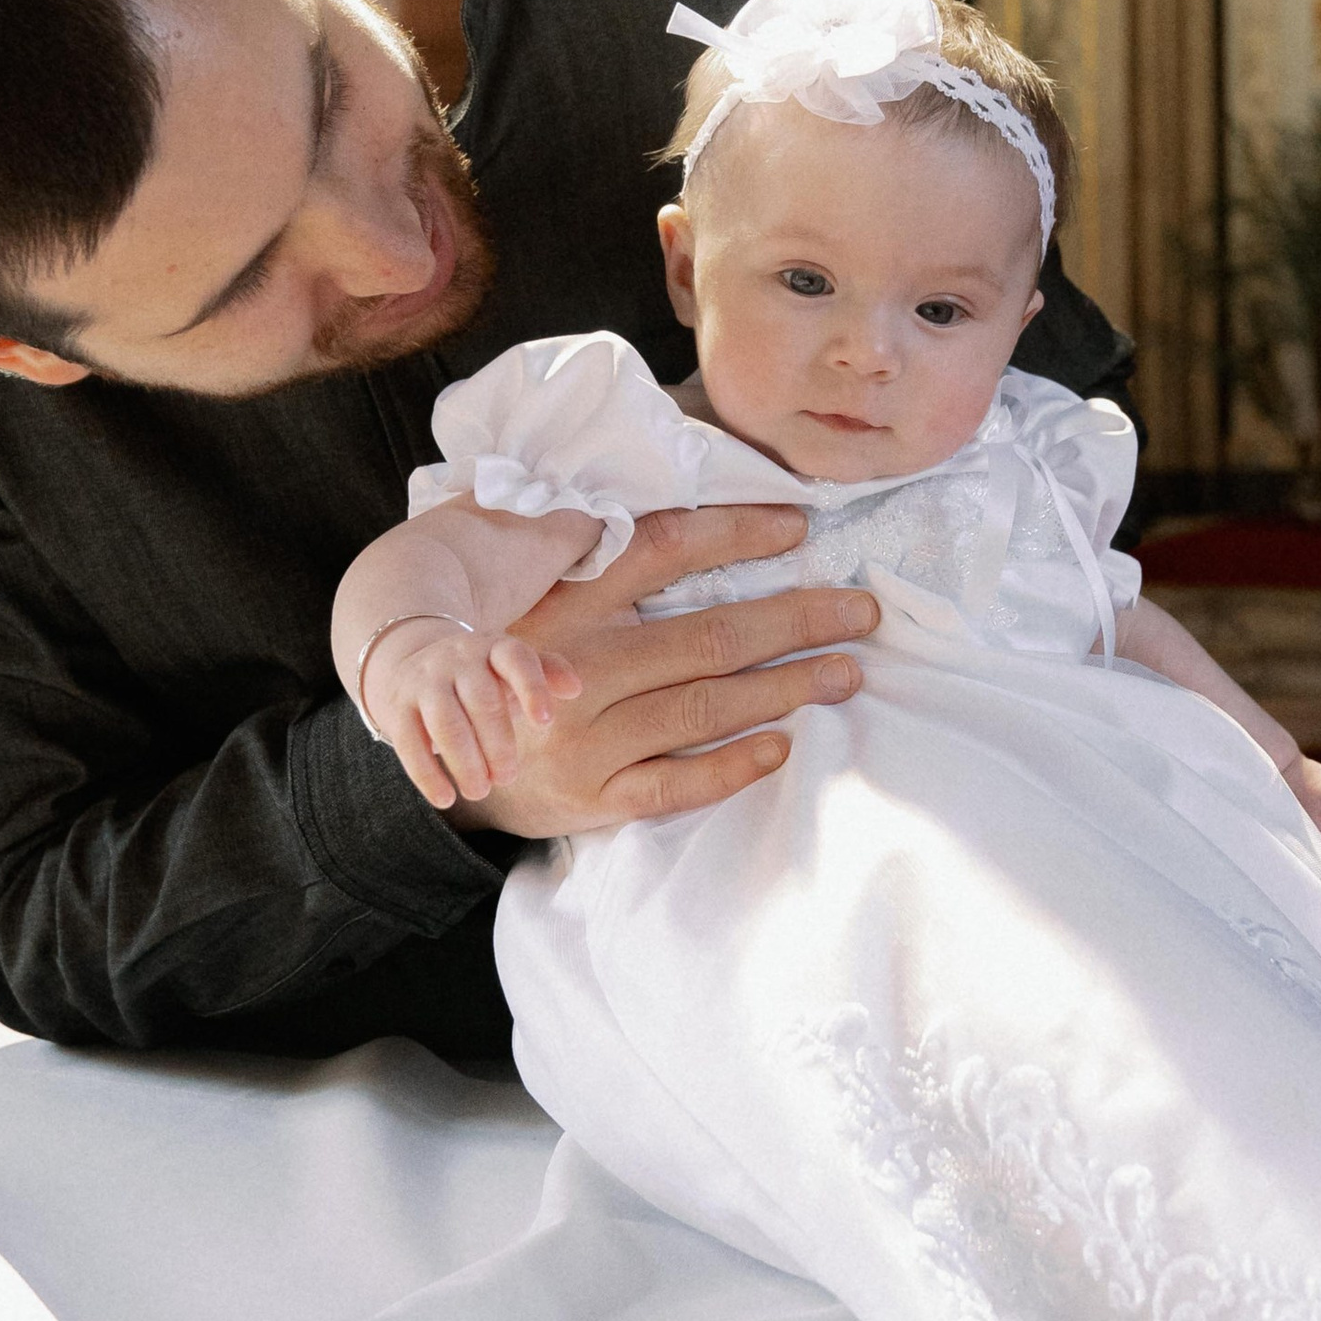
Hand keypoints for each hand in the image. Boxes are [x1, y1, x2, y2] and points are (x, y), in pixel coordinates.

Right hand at [362, 613, 581, 812]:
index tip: (545, 723)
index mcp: (493, 647)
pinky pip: (409, 743)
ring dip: (464, 761)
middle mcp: (458, 659)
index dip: (532, 688)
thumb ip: (548, 673)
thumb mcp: (512, 668)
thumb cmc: (481, 675)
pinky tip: (445, 799)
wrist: (411, 660)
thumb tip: (575, 688)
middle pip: (481, 699)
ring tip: (480, 792)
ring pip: (445, 721)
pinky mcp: (397, 708)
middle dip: (497, 742)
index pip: (516, 658)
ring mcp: (425, 682)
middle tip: (508, 777)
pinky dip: (427, 774)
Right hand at [447, 504, 875, 837]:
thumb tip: (715, 523)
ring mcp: (587, 738)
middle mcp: (579, 668)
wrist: (459, 761)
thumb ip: (613, 568)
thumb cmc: (526, 670)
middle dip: (795, 622)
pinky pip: (674, 784)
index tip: (802, 528)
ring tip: (845, 673)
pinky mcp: (594, 797)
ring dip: (785, 689)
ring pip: (702, 708)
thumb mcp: (550, 604)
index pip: (664, 550)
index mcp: (570, 605)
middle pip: (707, 637)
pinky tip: (781, 746)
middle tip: (861, 613)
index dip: (737, 533)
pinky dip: (730, 766)